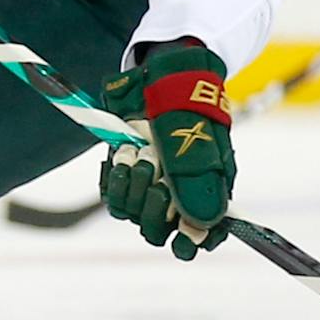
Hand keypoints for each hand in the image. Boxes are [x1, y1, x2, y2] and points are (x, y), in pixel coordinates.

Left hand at [99, 43, 234, 259]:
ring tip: (141, 154)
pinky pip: (113, 197)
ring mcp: (150, 184)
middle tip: (158, 174)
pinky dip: (116, 177)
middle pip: (159, 231)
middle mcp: (177, 194)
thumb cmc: (188, 109)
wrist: (162, 77)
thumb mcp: (197, 145)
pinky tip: (125, 154)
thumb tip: (199, 229)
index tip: (184, 242)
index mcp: (206, 191)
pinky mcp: (126, 174)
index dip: (192, 243)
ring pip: (133, 214)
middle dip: (154, 207)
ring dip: (135, 185)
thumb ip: (195, 187)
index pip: (202, 235)